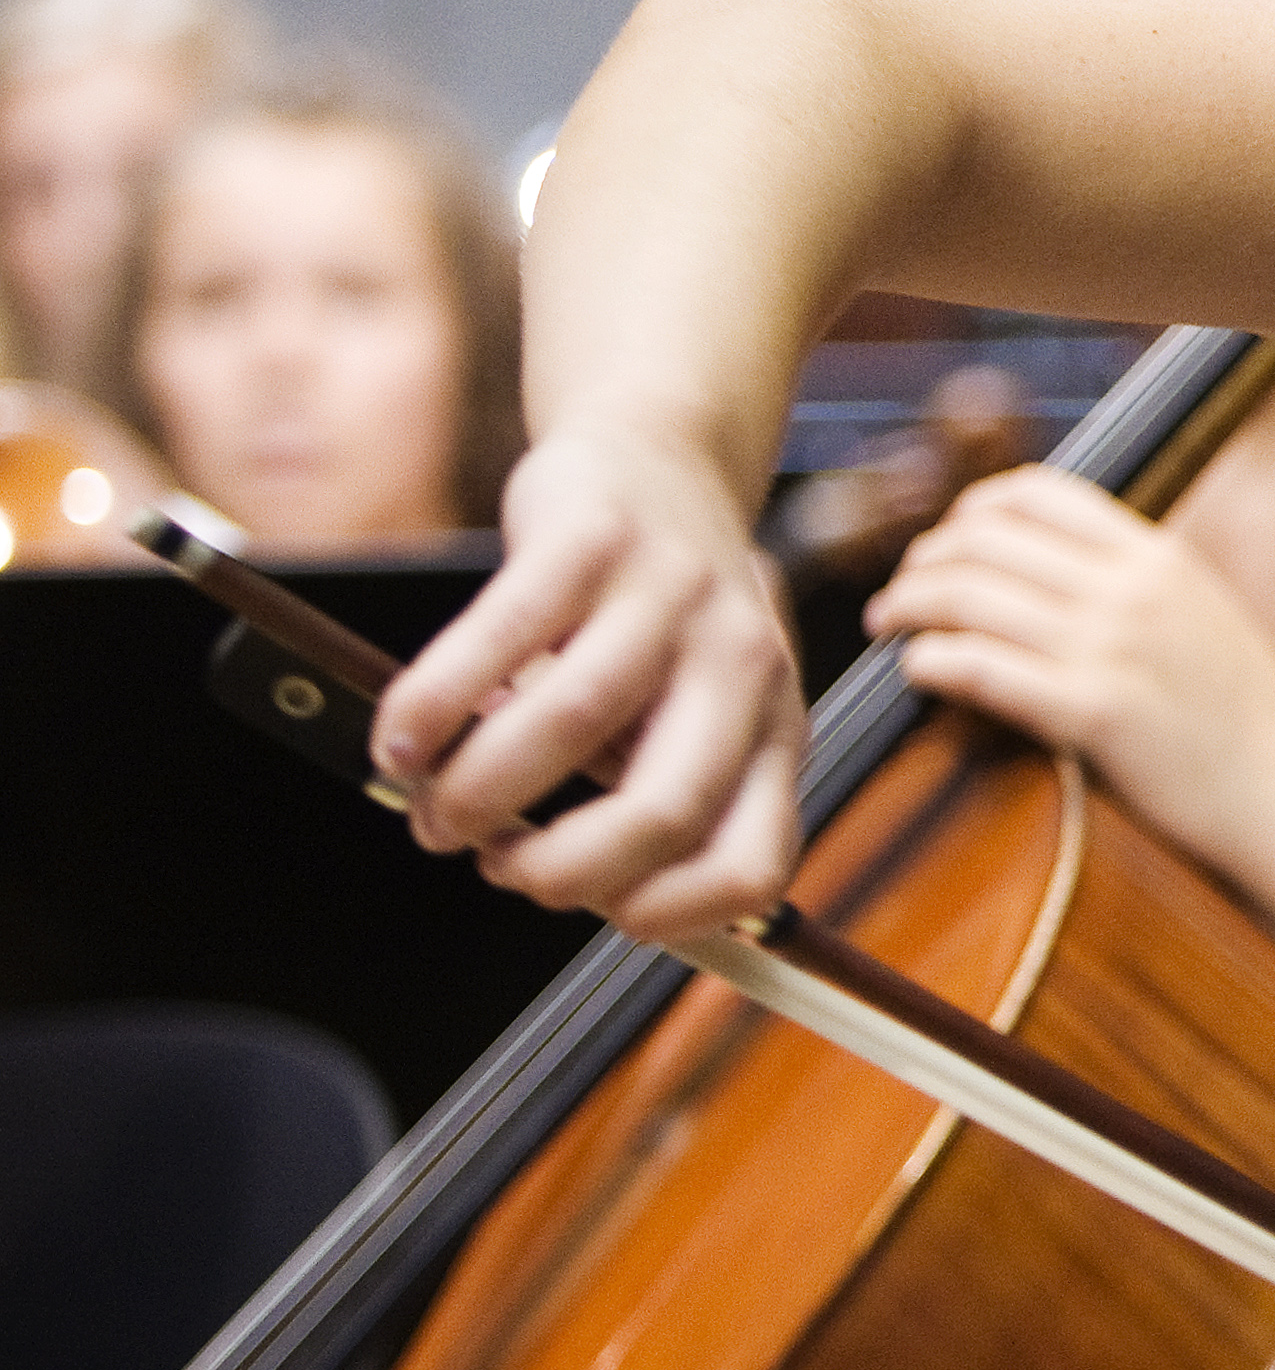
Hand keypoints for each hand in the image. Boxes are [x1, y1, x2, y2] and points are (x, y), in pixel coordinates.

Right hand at [381, 419, 807, 939]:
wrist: (658, 455)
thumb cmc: (661, 615)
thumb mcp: (693, 713)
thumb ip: (647, 792)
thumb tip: (550, 882)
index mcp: (777, 730)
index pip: (757, 865)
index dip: (670, 915)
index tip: (595, 913)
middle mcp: (742, 667)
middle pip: (667, 811)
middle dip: (561, 869)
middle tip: (495, 866)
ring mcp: (671, 597)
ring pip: (571, 724)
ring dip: (480, 793)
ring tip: (436, 810)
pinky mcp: (591, 540)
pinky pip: (500, 638)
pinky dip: (433, 707)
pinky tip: (402, 742)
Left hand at [867, 466, 1274, 1016]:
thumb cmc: (1252, 728)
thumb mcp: (1202, 622)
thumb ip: (1133, 589)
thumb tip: (1047, 577)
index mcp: (1160, 557)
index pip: (1037, 493)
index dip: (970, 512)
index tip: (947, 545)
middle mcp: (1134, 589)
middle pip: (985, 538)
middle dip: (923, 561)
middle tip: (900, 595)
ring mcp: (1115, 648)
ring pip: (968, 595)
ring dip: (909, 606)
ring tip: (891, 630)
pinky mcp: (1096, 714)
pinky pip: (979, 667)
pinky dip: (931, 661)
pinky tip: (918, 672)